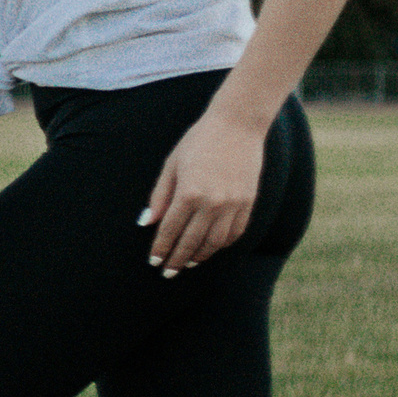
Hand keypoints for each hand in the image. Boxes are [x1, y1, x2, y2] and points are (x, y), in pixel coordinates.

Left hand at [140, 107, 266, 276]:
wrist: (237, 125)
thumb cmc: (198, 141)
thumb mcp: (171, 165)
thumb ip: (160, 196)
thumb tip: (148, 223)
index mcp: (189, 193)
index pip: (171, 230)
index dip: (162, 248)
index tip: (154, 261)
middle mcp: (213, 203)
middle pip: (192, 241)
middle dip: (178, 259)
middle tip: (168, 272)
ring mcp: (234, 204)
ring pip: (216, 242)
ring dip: (201, 255)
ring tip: (189, 262)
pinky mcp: (249, 202)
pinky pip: (236, 232)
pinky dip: (223, 244)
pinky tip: (212, 247)